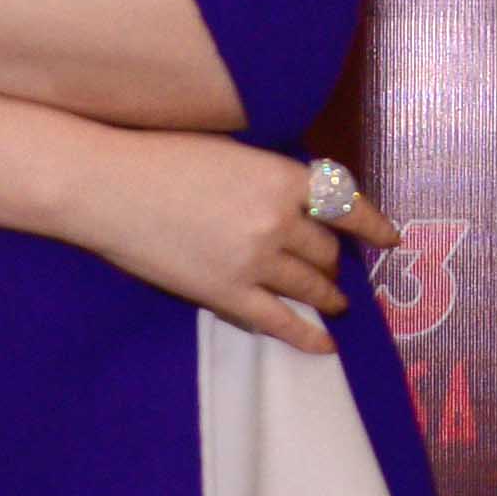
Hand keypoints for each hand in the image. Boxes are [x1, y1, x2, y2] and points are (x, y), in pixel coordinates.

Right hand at [80, 136, 400, 355]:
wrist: (107, 186)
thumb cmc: (161, 156)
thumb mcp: (232, 151)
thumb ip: (271, 176)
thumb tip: (302, 199)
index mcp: (282, 177)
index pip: (346, 204)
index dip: (373, 225)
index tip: (389, 238)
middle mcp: (278, 219)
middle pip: (326, 250)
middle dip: (335, 261)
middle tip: (338, 269)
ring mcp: (255, 261)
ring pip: (310, 286)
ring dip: (328, 296)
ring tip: (336, 303)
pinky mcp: (227, 293)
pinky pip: (281, 322)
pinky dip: (308, 335)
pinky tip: (325, 344)